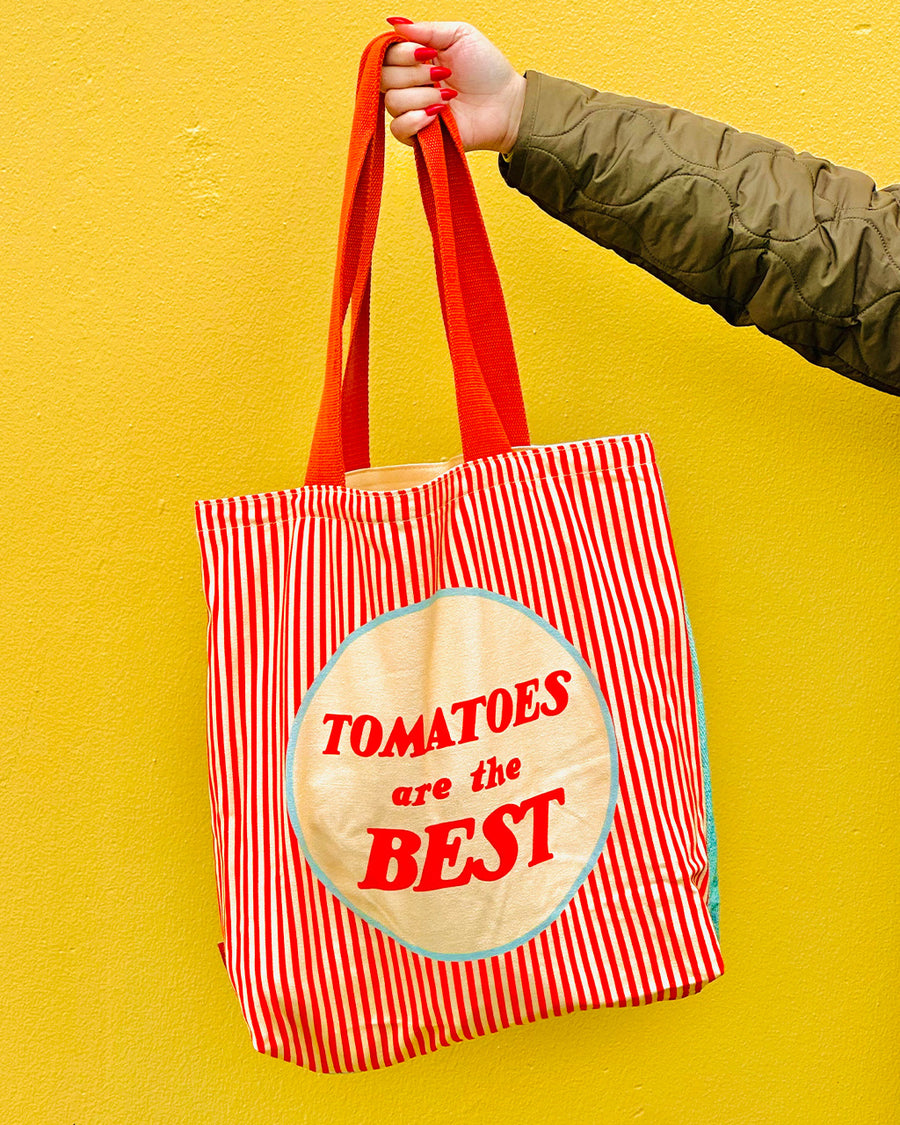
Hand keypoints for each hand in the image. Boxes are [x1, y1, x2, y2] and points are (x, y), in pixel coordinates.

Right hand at [380, 20, 525, 153]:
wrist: (506, 105)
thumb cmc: (487, 70)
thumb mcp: (459, 35)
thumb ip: (426, 29)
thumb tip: (395, 23)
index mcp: (415, 59)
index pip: (385, 55)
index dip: (401, 53)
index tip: (428, 53)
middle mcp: (409, 84)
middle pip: (383, 78)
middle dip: (414, 74)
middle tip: (443, 75)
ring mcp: (413, 111)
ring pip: (392, 102)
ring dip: (422, 97)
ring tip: (448, 98)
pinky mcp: (419, 135)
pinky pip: (398, 129)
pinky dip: (416, 120)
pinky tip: (438, 115)